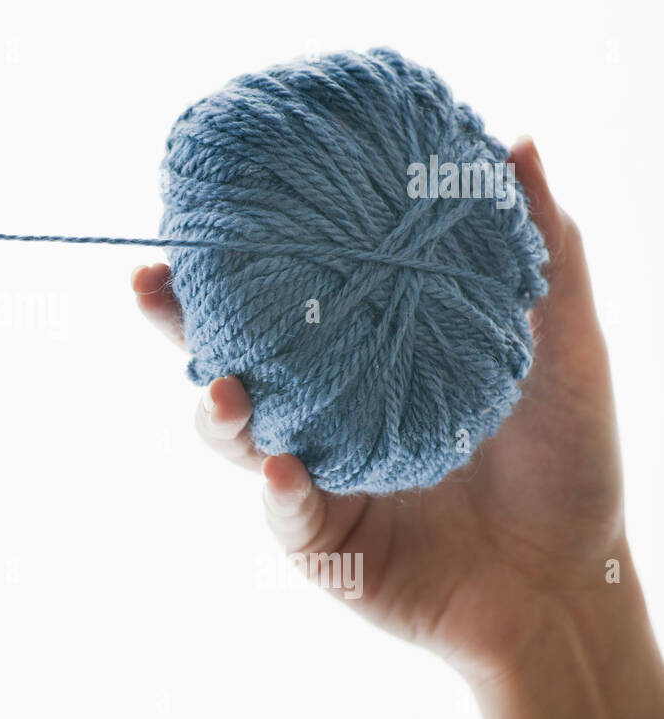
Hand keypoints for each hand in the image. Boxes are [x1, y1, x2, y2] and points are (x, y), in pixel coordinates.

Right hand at [133, 138, 663, 718]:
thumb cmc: (564, 457)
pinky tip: (285, 470)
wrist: (568, 578)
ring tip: (222, 388)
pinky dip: (280, 493)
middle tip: (149, 282)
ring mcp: (311, 476)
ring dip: (218, 410)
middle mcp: (319, 410)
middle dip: (179, 324)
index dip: (234, 261)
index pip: (281, 300)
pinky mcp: (322, 540)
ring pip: (235, 437)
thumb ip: (543, 251)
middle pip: (227, 358)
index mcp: (358, 356)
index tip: (202, 210)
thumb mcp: (562, 343)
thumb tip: (517, 140)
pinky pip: (286, 515)